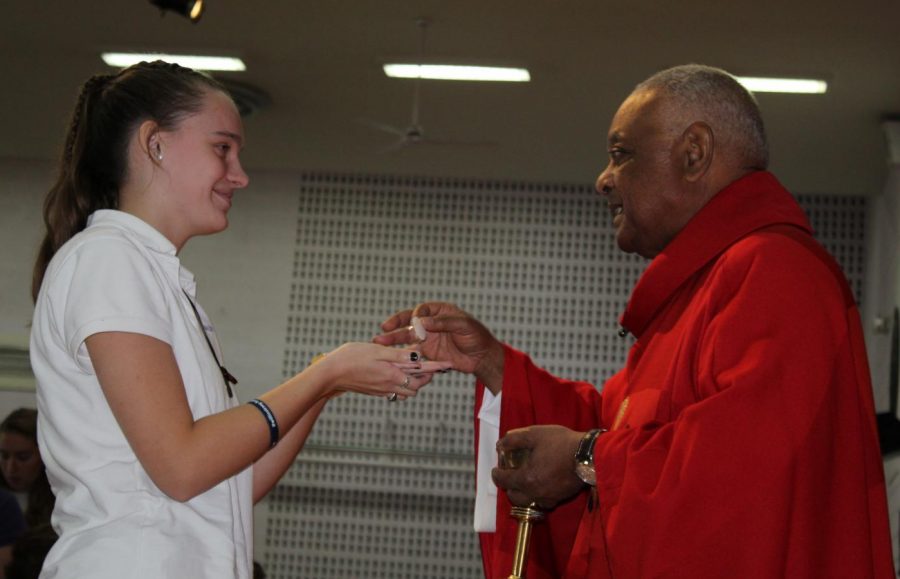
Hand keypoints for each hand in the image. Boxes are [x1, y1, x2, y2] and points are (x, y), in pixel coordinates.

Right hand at [315, 342, 449, 400]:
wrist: (330, 375)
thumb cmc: (350, 357)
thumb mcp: (376, 350)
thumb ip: (398, 354)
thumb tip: (419, 355)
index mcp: (393, 373)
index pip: (422, 371)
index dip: (436, 367)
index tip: (448, 364)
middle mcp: (390, 385)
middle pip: (417, 385)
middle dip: (426, 377)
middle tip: (433, 366)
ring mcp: (382, 390)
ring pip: (407, 391)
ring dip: (414, 382)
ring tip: (416, 370)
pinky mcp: (375, 392)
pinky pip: (396, 392)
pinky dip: (402, 385)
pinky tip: (398, 376)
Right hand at [374, 302, 504, 392]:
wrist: (482, 357)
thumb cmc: (477, 336)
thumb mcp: (463, 325)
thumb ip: (443, 322)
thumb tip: (421, 321)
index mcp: (439, 311)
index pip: (421, 310)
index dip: (415, 316)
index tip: (414, 325)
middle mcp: (431, 323)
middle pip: (409, 322)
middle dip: (396, 325)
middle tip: (384, 328)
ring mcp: (428, 338)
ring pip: (407, 337)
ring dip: (394, 340)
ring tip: (379, 342)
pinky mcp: (428, 352)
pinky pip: (412, 352)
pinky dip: (402, 354)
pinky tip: (389, 357)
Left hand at [492, 425, 585, 509]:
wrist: (589, 455)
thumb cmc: (561, 443)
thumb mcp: (535, 434)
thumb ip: (514, 439)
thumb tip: (500, 445)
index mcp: (526, 478)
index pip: (504, 481)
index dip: (496, 474)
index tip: (496, 469)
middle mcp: (535, 492)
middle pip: (514, 497)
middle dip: (508, 487)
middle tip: (509, 476)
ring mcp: (549, 498)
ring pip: (528, 502)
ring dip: (521, 494)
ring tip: (523, 482)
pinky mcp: (560, 498)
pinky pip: (543, 502)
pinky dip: (536, 497)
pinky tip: (540, 486)